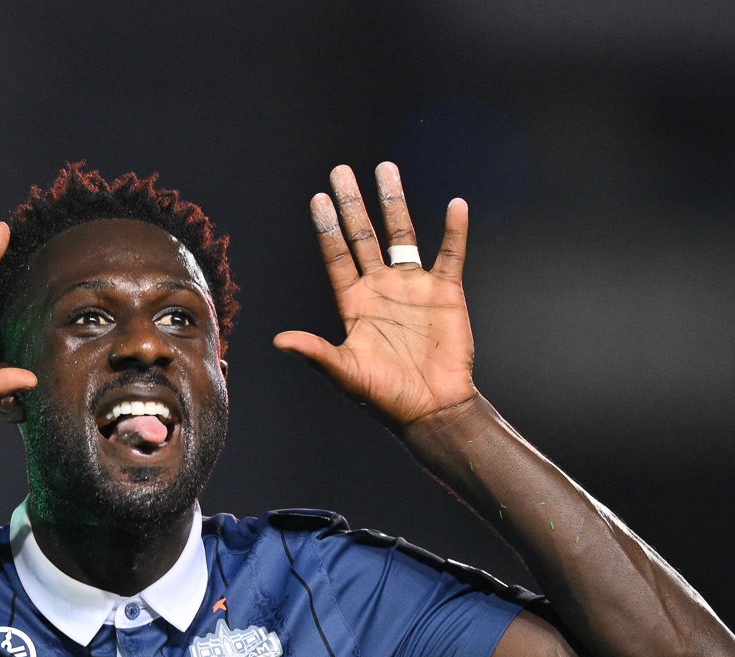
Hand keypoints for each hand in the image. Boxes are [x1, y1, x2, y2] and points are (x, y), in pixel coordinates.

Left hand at [274, 163, 474, 427]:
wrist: (431, 408)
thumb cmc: (385, 396)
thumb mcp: (345, 373)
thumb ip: (315, 352)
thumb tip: (279, 341)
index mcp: (354, 304)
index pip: (336, 257)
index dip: (327, 228)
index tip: (319, 198)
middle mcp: (381, 289)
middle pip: (363, 236)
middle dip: (353, 204)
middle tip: (341, 170)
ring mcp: (413, 287)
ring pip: (402, 234)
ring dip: (394, 202)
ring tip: (386, 169)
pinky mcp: (445, 292)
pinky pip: (450, 254)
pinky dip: (454, 231)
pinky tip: (455, 205)